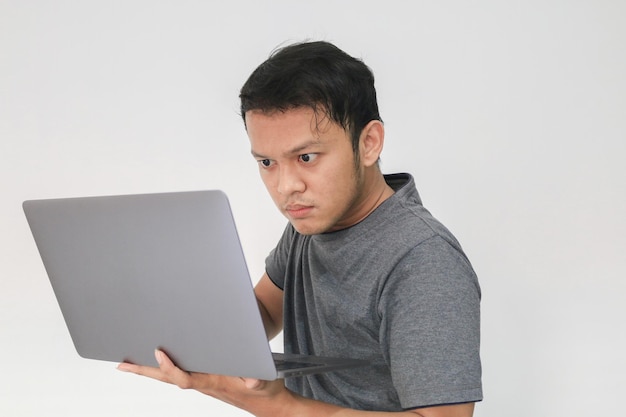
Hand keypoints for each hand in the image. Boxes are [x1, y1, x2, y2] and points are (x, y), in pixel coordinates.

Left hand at [117, 349, 289, 412]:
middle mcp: (204, 384)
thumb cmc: (266, 394)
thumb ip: (256, 381)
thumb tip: (249, 379)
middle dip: (145, 372)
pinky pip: (183, 373)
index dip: (170, 368)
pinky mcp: (208, 380)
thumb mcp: (264, 385)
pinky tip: (163, 361)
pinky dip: (168, 367)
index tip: (159, 353)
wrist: (271, 405)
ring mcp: (204, 383)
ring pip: (173, 376)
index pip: (185, 378)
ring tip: (132, 362)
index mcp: (213, 384)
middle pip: (168, 379)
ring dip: (152, 370)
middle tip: (123, 365)